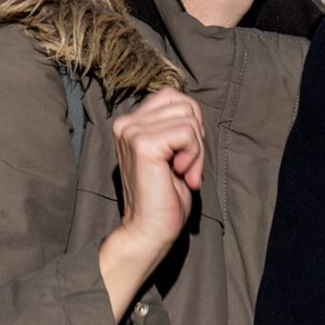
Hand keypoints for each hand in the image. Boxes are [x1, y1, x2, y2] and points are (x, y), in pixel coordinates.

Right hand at [98, 88, 204, 319]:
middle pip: (186, 105)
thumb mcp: (175, 149)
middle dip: (197, 137)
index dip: (192, 123)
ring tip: (182, 172)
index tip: (185, 152)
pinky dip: (194, 155)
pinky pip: (187, 133)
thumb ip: (176, 124)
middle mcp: (126, 123)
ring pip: (189, 118)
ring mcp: (131, 132)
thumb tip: (191, 104)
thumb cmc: (167, 193)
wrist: (150, 228)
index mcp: (132, 122)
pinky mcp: (142, 144)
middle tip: (185, 167)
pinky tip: (180, 174)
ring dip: (196, 149)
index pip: (175, 96)